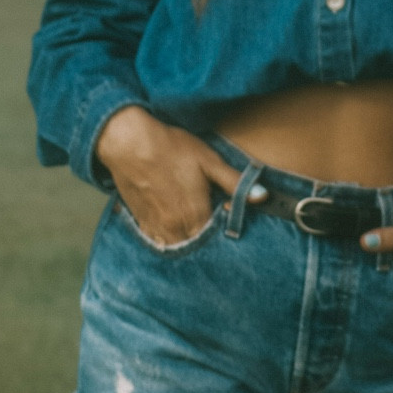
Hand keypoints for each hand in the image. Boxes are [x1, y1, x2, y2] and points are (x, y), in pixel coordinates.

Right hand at [94, 106, 243, 246]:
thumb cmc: (171, 148)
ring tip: (196, 233)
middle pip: (198, 250)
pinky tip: (175, 231)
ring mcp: (157, 229)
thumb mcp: (208, 159)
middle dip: (208, 246)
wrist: (129, 143)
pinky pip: (159, 244)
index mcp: (196, 216)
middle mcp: (176, 229)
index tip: (232, 230)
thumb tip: (263, 196)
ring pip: (178, 250)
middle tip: (215, 234)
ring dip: (188, 246)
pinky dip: (169, 242)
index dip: (226, 237)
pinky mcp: (142, 224)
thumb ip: (234, 181)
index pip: (217, 241)